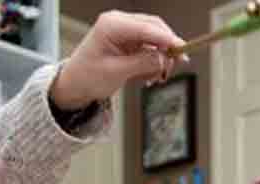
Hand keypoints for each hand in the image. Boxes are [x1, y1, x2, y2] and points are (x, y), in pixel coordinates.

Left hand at [49, 11, 186, 111]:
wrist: (76, 83)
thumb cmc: (88, 75)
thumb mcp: (116, 72)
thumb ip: (141, 63)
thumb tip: (163, 59)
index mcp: (112, 25)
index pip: (147, 28)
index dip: (167, 39)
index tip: (182, 50)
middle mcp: (119, 23)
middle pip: (155, 28)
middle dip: (167, 49)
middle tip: (174, 67)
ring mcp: (125, 31)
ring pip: (156, 38)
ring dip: (161, 58)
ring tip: (156, 77)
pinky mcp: (130, 41)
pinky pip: (151, 47)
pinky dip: (155, 61)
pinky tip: (150, 75)